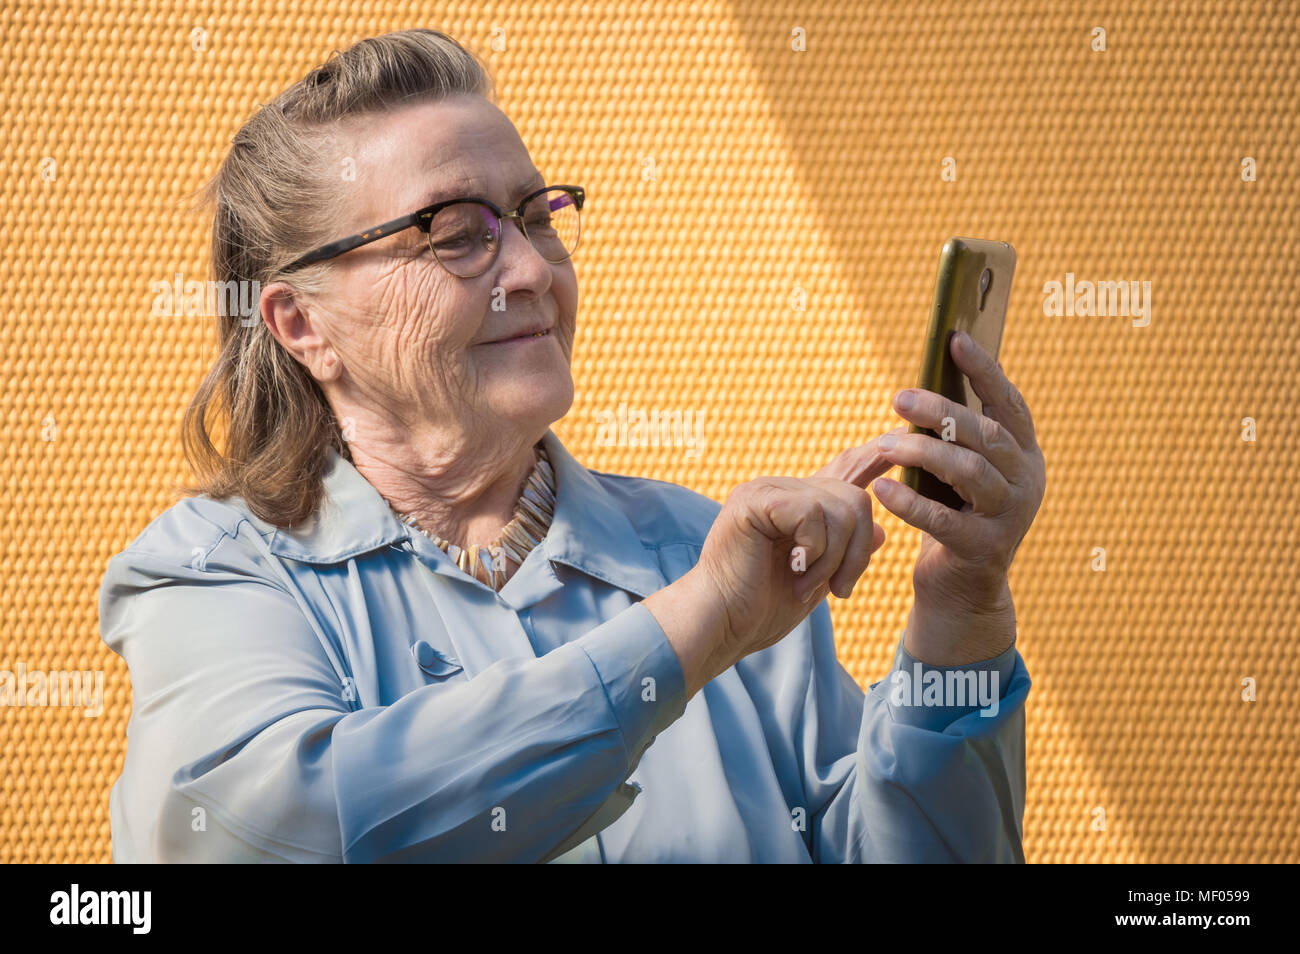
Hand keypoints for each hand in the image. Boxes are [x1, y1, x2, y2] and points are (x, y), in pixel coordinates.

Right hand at [644, 433, 898, 696]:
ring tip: (806, 583)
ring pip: (841, 508)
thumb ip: (844, 553)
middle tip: (840, 590)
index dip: (872, 456)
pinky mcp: (755, 499)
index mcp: (794, 505)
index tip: (899, 434)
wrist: (722, 623)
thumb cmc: (761, 608)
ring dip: (833, 558)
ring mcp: (766, 490)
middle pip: (856, 499)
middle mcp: (781, 489)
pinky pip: (812, 514)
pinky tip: (792, 566)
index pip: (842, 470)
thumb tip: (880, 530)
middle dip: (856, 552)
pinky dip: (813, 550)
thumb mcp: (817, 580)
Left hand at [872, 330, 1045, 663]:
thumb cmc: (952, 516)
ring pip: (969, 473)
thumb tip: (919, 387)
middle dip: (941, 412)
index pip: (1009, 404)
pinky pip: (943, 521)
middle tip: (899, 397)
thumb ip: (952, 437)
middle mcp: (1025, 482)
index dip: (985, 371)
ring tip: (882, 444)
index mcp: (1023, 455)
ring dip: (921, 453)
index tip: (954, 339)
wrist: (961, 591)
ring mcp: (1009, 518)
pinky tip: (883, 490)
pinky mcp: (984, 550)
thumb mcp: (957, 474)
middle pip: (986, 436)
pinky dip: (910, 503)